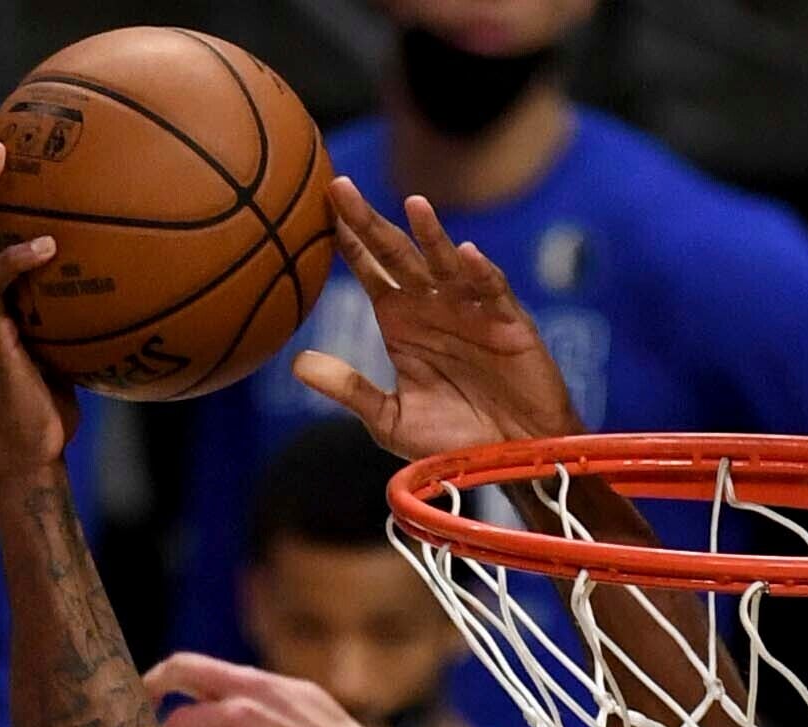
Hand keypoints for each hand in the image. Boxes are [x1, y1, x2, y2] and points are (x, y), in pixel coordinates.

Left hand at [297, 183, 583, 462]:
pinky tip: (464, 254)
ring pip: (445, 262)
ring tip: (412, 206)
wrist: (511, 458)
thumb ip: (349, 389)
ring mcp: (471, 309)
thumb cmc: (454, 440)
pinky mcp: (508, 323)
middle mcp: (432, 306)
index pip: (369, 271)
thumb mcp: (391, 420)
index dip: (346, 242)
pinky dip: (480, 272)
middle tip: (339, 187)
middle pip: (397, 254)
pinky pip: (492, 291)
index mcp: (401, 322)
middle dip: (369, 222)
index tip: (317, 210)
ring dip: (430, 235)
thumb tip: (296, 364)